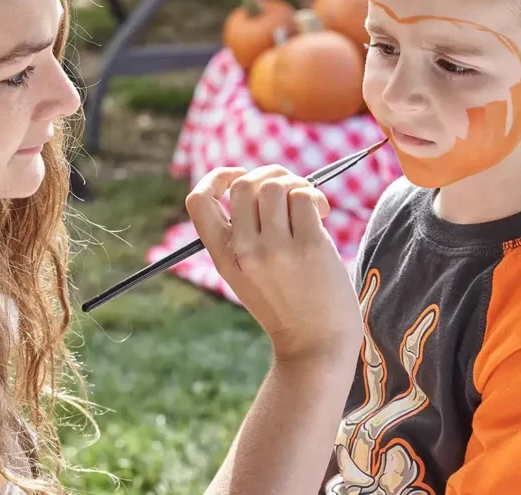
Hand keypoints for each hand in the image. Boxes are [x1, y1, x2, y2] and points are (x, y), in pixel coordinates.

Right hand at [186, 165, 362, 361]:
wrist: (315, 346)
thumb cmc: (285, 305)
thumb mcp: (245, 274)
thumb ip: (242, 236)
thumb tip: (261, 183)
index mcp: (223, 256)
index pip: (198, 201)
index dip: (215, 178)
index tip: (237, 176)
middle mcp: (244, 250)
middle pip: (244, 184)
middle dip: (269, 175)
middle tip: (288, 192)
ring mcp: (276, 248)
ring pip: (277, 185)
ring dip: (297, 185)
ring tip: (310, 205)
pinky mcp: (309, 246)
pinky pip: (304, 197)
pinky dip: (314, 197)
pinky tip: (322, 213)